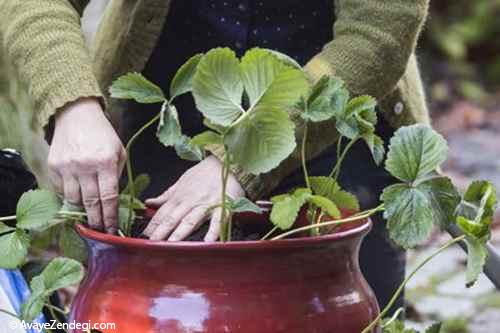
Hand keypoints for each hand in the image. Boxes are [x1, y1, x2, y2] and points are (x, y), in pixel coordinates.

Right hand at [48, 98, 125, 232]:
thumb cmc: (102, 135)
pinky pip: (61, 189)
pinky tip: (77, 196)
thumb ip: (116, 175)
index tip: (113, 230)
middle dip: (97, 221)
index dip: (111, 217)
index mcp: (105, 162)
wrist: (76, 115)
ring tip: (90, 217)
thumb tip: (112, 201)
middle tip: (101, 232)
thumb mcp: (118, 151)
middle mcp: (85, 166)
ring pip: (74, 199)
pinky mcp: (54, 166)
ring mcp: (67, 166)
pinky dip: (70, 196)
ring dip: (82, 210)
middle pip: (91, 202)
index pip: (109, 197)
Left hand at [143, 155, 244, 240]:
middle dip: (161, 232)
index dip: (152, 226)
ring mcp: (207, 204)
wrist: (226, 162)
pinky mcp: (223, 206)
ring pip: (191, 220)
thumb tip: (149, 202)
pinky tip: (208, 241)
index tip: (144, 237)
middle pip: (173, 218)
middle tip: (153, 244)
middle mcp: (191, 201)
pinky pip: (218, 220)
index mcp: (180, 196)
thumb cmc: (204, 172)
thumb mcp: (182, 181)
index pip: (162, 213)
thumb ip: (166, 195)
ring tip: (172, 245)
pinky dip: (213, 231)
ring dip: (181, 233)